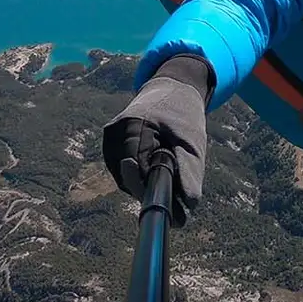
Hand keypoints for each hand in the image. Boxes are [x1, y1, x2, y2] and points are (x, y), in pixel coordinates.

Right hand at [103, 57, 210, 223]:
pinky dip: (140, 176)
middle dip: (151, 192)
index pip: (137, 169)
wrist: (172, 89)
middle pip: (128, 177)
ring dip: (145, 185)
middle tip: (179, 211)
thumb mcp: (193, 142)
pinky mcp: (110, 142)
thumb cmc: (184, 115)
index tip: (173, 212)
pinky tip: (155, 171)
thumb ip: (190, 171)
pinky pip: (122, 171)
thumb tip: (189, 203)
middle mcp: (115, 131)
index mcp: (135, 124)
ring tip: (169, 182)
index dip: (153, 192)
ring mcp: (109, 137)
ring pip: (124, 178)